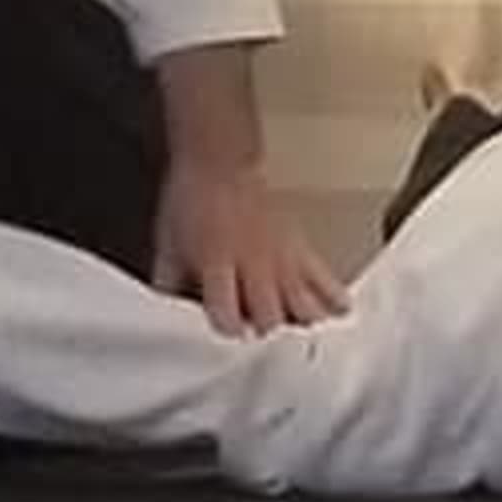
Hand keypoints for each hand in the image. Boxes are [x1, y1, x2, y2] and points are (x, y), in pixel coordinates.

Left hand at [151, 157, 347, 335]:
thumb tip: (167, 319)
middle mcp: (253, 263)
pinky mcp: (300, 248)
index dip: (227, 331)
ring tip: (296, 336)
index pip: (227, 314)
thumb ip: (170, 285)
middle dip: (265, 334)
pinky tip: (335, 315)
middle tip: (259, 340)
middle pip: (271, 317)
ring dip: (300, 325)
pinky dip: (334, 300)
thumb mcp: (169, 245)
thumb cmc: (191, 204)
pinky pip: (326, 279)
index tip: (226, 335)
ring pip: (305, 305)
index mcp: (217, 262)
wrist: (219, 160)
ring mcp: (281, 257)